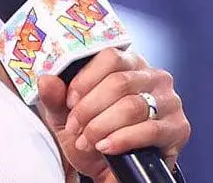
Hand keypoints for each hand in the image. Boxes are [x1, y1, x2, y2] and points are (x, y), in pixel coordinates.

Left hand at [38, 48, 190, 181]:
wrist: (109, 167)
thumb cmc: (90, 132)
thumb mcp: (64, 114)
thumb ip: (54, 97)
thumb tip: (46, 80)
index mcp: (127, 63)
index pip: (108, 57)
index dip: (85, 80)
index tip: (69, 102)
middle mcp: (152, 76)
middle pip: (118, 83)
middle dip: (89, 109)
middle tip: (75, 128)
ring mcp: (168, 101)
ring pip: (131, 106)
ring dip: (102, 126)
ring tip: (88, 141)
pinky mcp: (178, 128)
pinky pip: (149, 129)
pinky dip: (121, 139)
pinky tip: (106, 147)